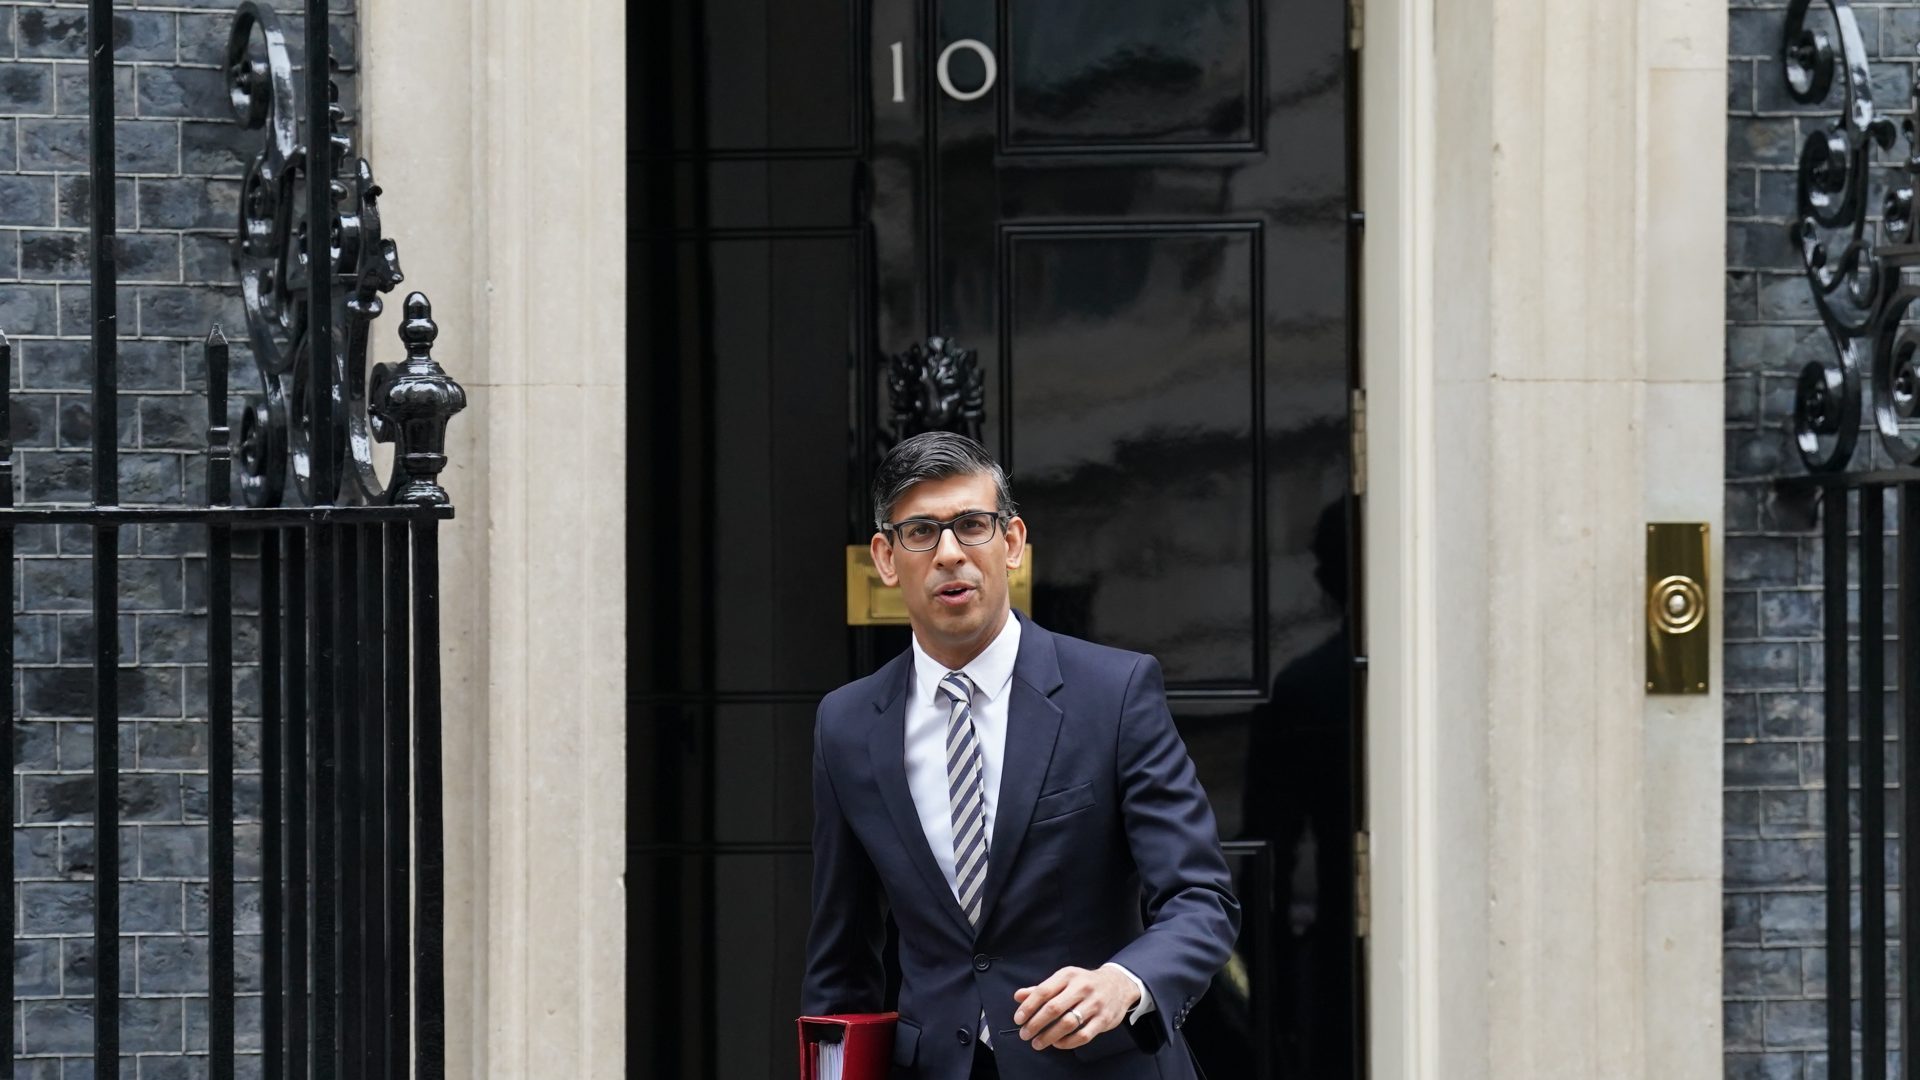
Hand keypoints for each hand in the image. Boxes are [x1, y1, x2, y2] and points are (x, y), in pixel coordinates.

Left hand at [1010, 965, 1140, 1050]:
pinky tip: (1057, 1043)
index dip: (1028, 1007)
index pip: (1043, 991)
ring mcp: (1094, 1004)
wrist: (1118, 984)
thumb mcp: (1064, 979)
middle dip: (1036, 1024)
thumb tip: (1018, 996)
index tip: (1018, 1019)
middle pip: (1054, 1008)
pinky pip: (1083, 1035)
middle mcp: (1082, 988)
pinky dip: (1068, 1042)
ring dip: (1049, 1036)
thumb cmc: (1084, 983)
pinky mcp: (1104, 1019)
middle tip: (1025, 1034)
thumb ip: (1041, 989)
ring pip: (1068, 1023)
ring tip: (1038, 1043)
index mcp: (1068, 975)